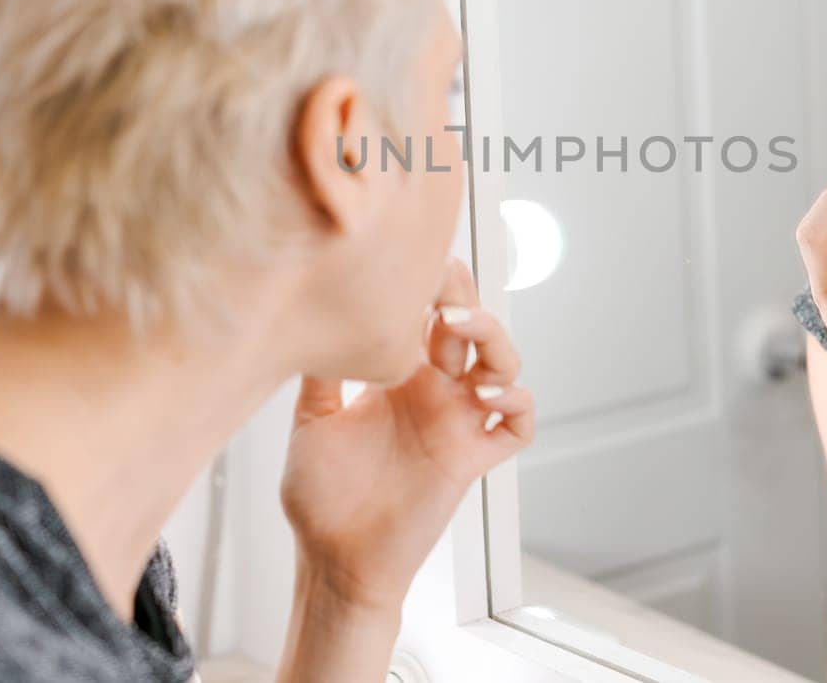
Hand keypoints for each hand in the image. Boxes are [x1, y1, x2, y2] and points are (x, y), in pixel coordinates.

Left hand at [278, 257, 533, 611]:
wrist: (332, 559)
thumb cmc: (321, 498)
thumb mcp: (310, 422)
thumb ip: (320, 375)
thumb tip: (314, 323)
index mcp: (399, 376)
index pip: (428, 317)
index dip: (431, 289)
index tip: (413, 266)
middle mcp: (434, 393)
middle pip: (471, 328)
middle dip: (464, 297)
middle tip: (441, 283)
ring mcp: (456, 424)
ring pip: (503, 366)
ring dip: (492, 338)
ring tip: (459, 325)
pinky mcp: (469, 461)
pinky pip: (515, 428)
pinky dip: (517, 407)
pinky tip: (489, 398)